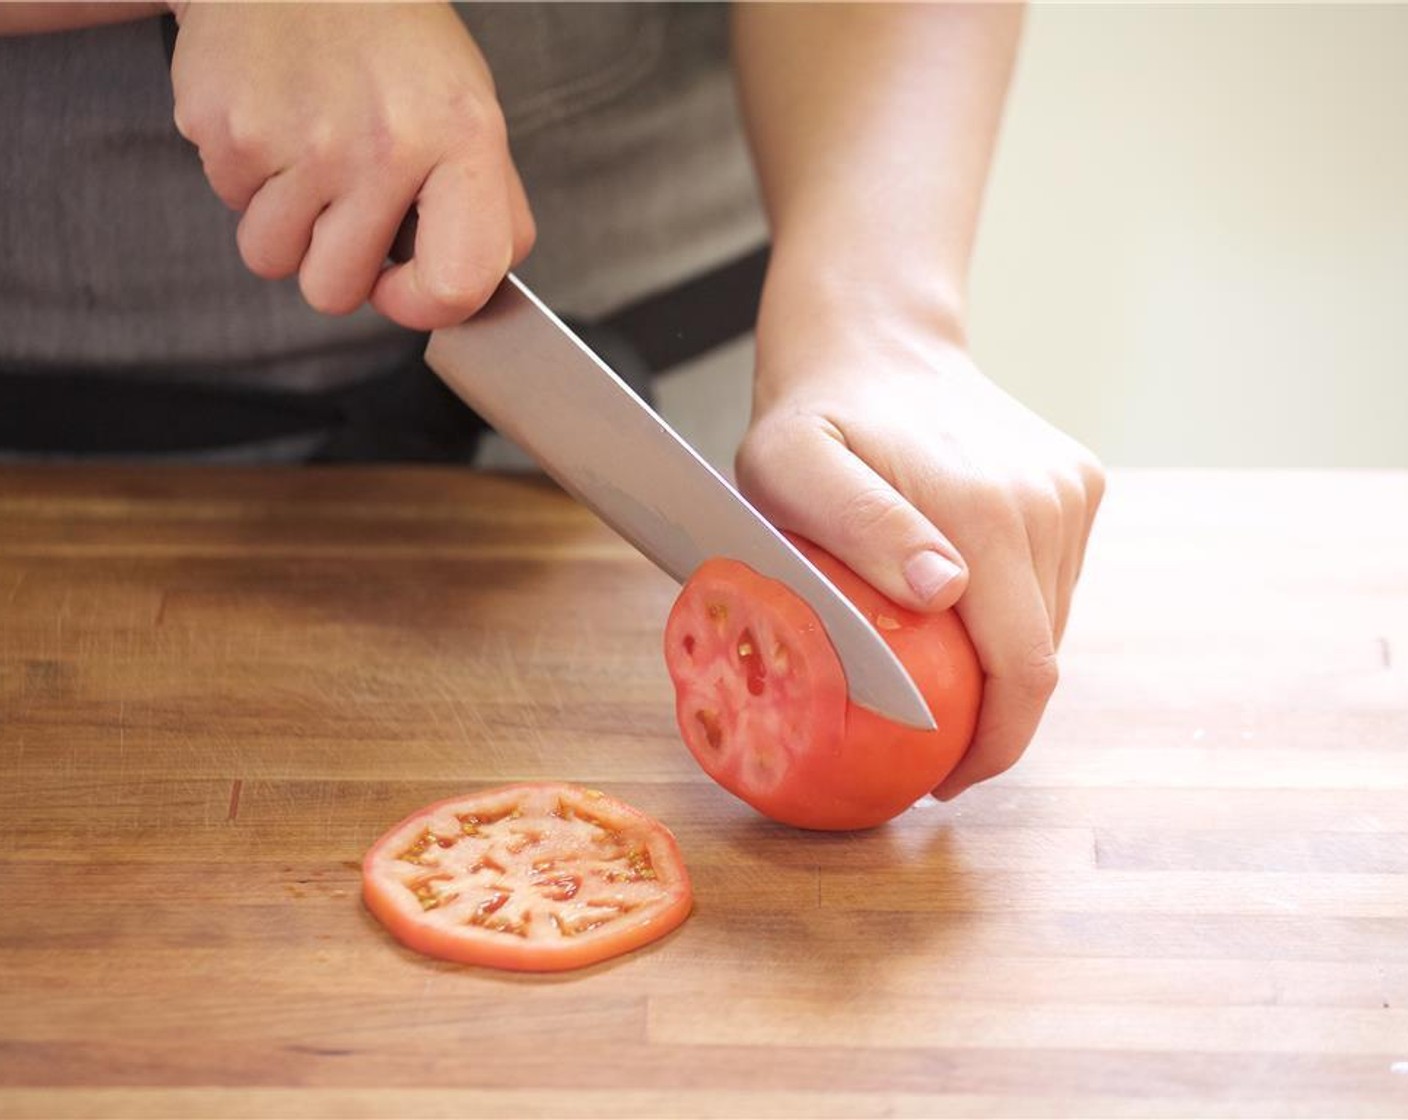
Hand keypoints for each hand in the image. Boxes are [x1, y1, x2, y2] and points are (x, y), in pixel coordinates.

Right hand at [169, 2, 534, 329]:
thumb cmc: (394, 44)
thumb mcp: (470, 110)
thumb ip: (485, 207)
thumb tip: (468, 294)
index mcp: (462, 141)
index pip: (456, 286)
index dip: (420, 305)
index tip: (400, 283)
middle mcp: (385, 145)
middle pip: (336, 292)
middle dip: (332, 262)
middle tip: (342, 199)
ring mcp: (301, 140)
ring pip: (274, 259)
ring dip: (284, 224)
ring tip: (307, 154)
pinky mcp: (229, 128)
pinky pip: (230, 204)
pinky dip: (246, 175)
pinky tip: (273, 119)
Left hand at [736, 284, 1104, 799]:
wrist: (872, 341)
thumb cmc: (815, 415)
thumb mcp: (794, 467)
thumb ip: (864, 526)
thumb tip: (948, 591)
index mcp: (989, 509)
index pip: (1023, 669)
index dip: (993, 743)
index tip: (943, 776)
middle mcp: (1049, 500)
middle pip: (1043, 657)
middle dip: (994, 718)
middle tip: (924, 742)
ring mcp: (1070, 491)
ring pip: (1051, 624)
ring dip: (999, 666)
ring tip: (932, 676)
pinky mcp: (1077, 485)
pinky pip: (1051, 584)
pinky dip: (1010, 617)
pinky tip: (954, 614)